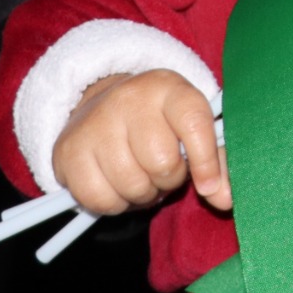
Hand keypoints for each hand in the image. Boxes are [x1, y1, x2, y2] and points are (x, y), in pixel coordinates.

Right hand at [50, 69, 228, 216]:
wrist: (103, 107)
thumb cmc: (160, 125)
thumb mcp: (193, 131)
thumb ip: (218, 163)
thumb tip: (224, 200)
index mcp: (169, 88)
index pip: (194, 124)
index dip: (207, 162)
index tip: (209, 187)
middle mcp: (129, 98)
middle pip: (162, 163)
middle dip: (168, 179)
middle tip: (163, 170)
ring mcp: (95, 122)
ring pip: (131, 185)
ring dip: (142, 194)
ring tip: (141, 176)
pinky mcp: (68, 150)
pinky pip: (99, 199)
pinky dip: (114, 204)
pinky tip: (116, 186)